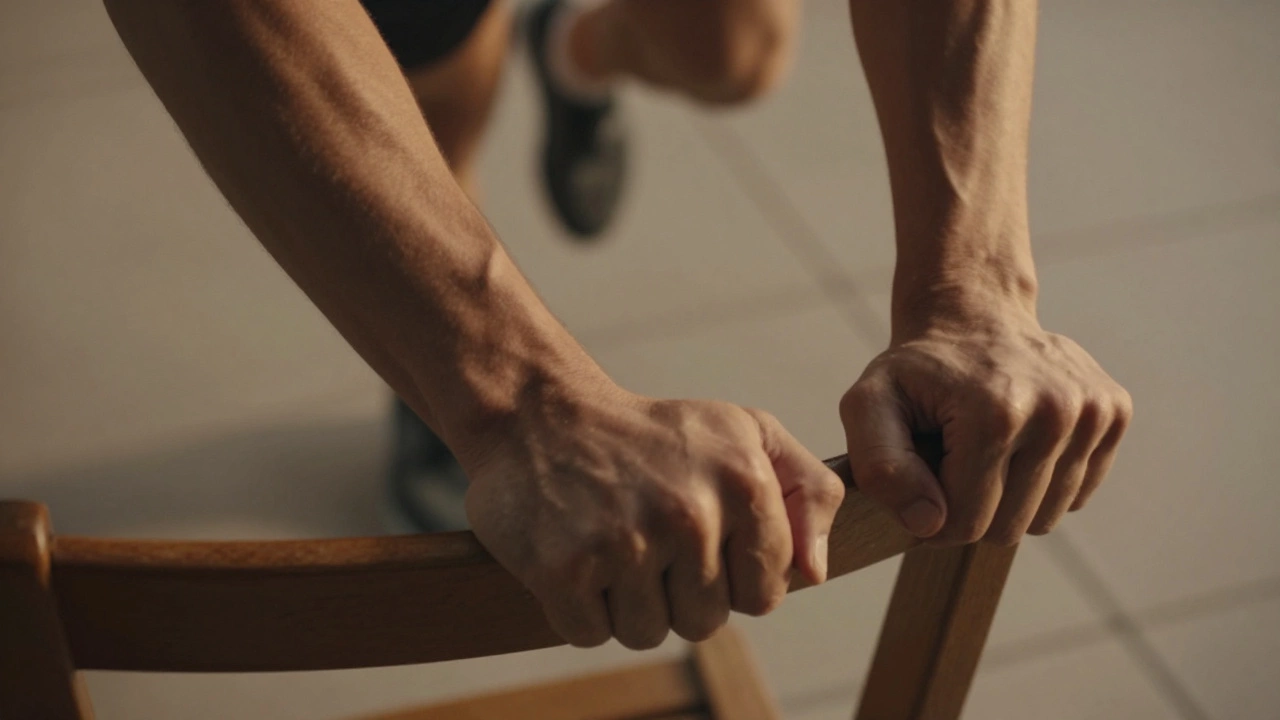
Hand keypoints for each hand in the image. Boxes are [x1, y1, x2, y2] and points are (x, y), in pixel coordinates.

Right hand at [462, 380, 843, 648]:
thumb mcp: (746, 433)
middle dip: (678, 592)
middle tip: (647, 534)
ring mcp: (625, 542)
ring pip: (649, 634)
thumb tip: (815, 573)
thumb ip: (809, 490)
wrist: (541, 414)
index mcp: (745, 481)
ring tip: (611, 541)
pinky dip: (580, 607)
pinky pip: (591, 633)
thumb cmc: (654, 435)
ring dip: (627, 602)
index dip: (731, 575)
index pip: (764, 594)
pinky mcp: (564, 568)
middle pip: (706, 622)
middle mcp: (690, 512)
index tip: (700, 536)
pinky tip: (577, 553)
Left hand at [839, 296, 1132, 545]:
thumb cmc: (915, 372)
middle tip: (952, 460)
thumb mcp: (868, 407)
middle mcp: (1057, 410)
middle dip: (971, 507)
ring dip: (1009, 497)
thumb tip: (929, 523)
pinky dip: (1043, 482)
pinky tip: (1020, 441)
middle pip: (1010, 527)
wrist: (972, 316)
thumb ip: (880, 468)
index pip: (967, 522)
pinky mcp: (1115, 411)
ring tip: (985, 448)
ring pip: (1046, 518)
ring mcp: (1095, 410)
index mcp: (995, 411)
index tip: (920, 481)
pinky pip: (1076, 494)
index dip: (933, 515)